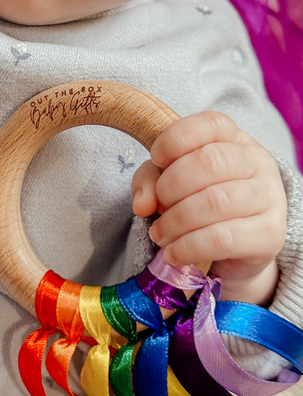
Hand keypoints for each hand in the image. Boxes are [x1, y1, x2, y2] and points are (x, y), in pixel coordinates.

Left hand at [131, 111, 286, 305]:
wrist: (233, 250)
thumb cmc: (196, 205)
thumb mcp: (167, 185)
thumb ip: (149, 182)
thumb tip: (142, 204)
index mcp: (232, 139)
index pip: (209, 124)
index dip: (176, 139)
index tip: (156, 158)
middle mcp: (256, 162)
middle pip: (208, 163)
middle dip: (170, 189)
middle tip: (158, 210)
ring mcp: (268, 197)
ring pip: (214, 202)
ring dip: (175, 222)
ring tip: (160, 235)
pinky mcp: (269, 234)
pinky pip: (222, 239)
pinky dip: (188, 248)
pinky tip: (173, 254)